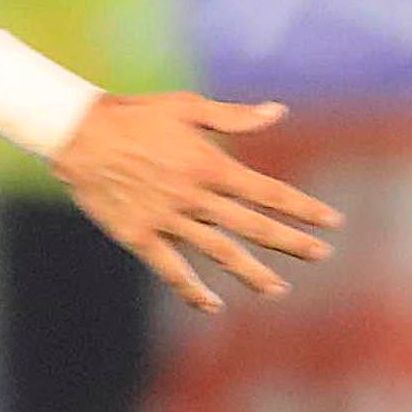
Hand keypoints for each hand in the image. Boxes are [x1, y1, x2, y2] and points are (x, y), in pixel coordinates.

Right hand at [50, 94, 343, 313]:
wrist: (79, 134)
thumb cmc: (135, 114)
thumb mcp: (187, 107)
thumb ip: (234, 116)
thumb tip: (278, 110)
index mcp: (210, 164)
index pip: (268, 191)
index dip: (302, 208)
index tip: (331, 222)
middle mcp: (194, 196)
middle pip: (252, 225)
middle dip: (290, 242)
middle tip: (321, 255)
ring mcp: (167, 219)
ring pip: (218, 252)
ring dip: (251, 272)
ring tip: (277, 289)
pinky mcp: (139, 236)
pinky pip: (171, 269)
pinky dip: (192, 289)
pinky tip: (212, 305)